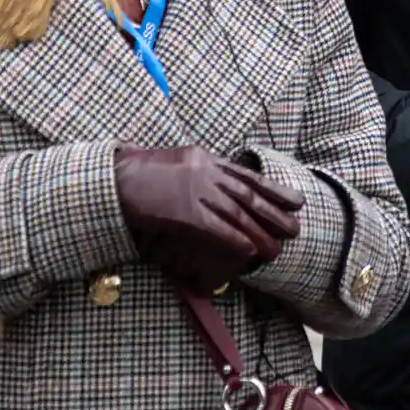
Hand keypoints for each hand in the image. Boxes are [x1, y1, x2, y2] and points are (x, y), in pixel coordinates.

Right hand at [114, 145, 304, 291]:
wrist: (113, 180)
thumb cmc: (138, 171)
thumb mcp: (176, 160)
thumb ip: (200, 169)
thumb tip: (220, 180)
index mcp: (205, 158)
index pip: (247, 176)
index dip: (275, 190)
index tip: (296, 200)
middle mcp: (206, 173)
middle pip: (249, 196)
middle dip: (275, 213)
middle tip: (296, 228)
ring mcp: (195, 192)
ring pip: (237, 215)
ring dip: (260, 233)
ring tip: (278, 248)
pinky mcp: (183, 213)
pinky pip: (216, 229)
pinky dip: (235, 239)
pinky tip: (250, 250)